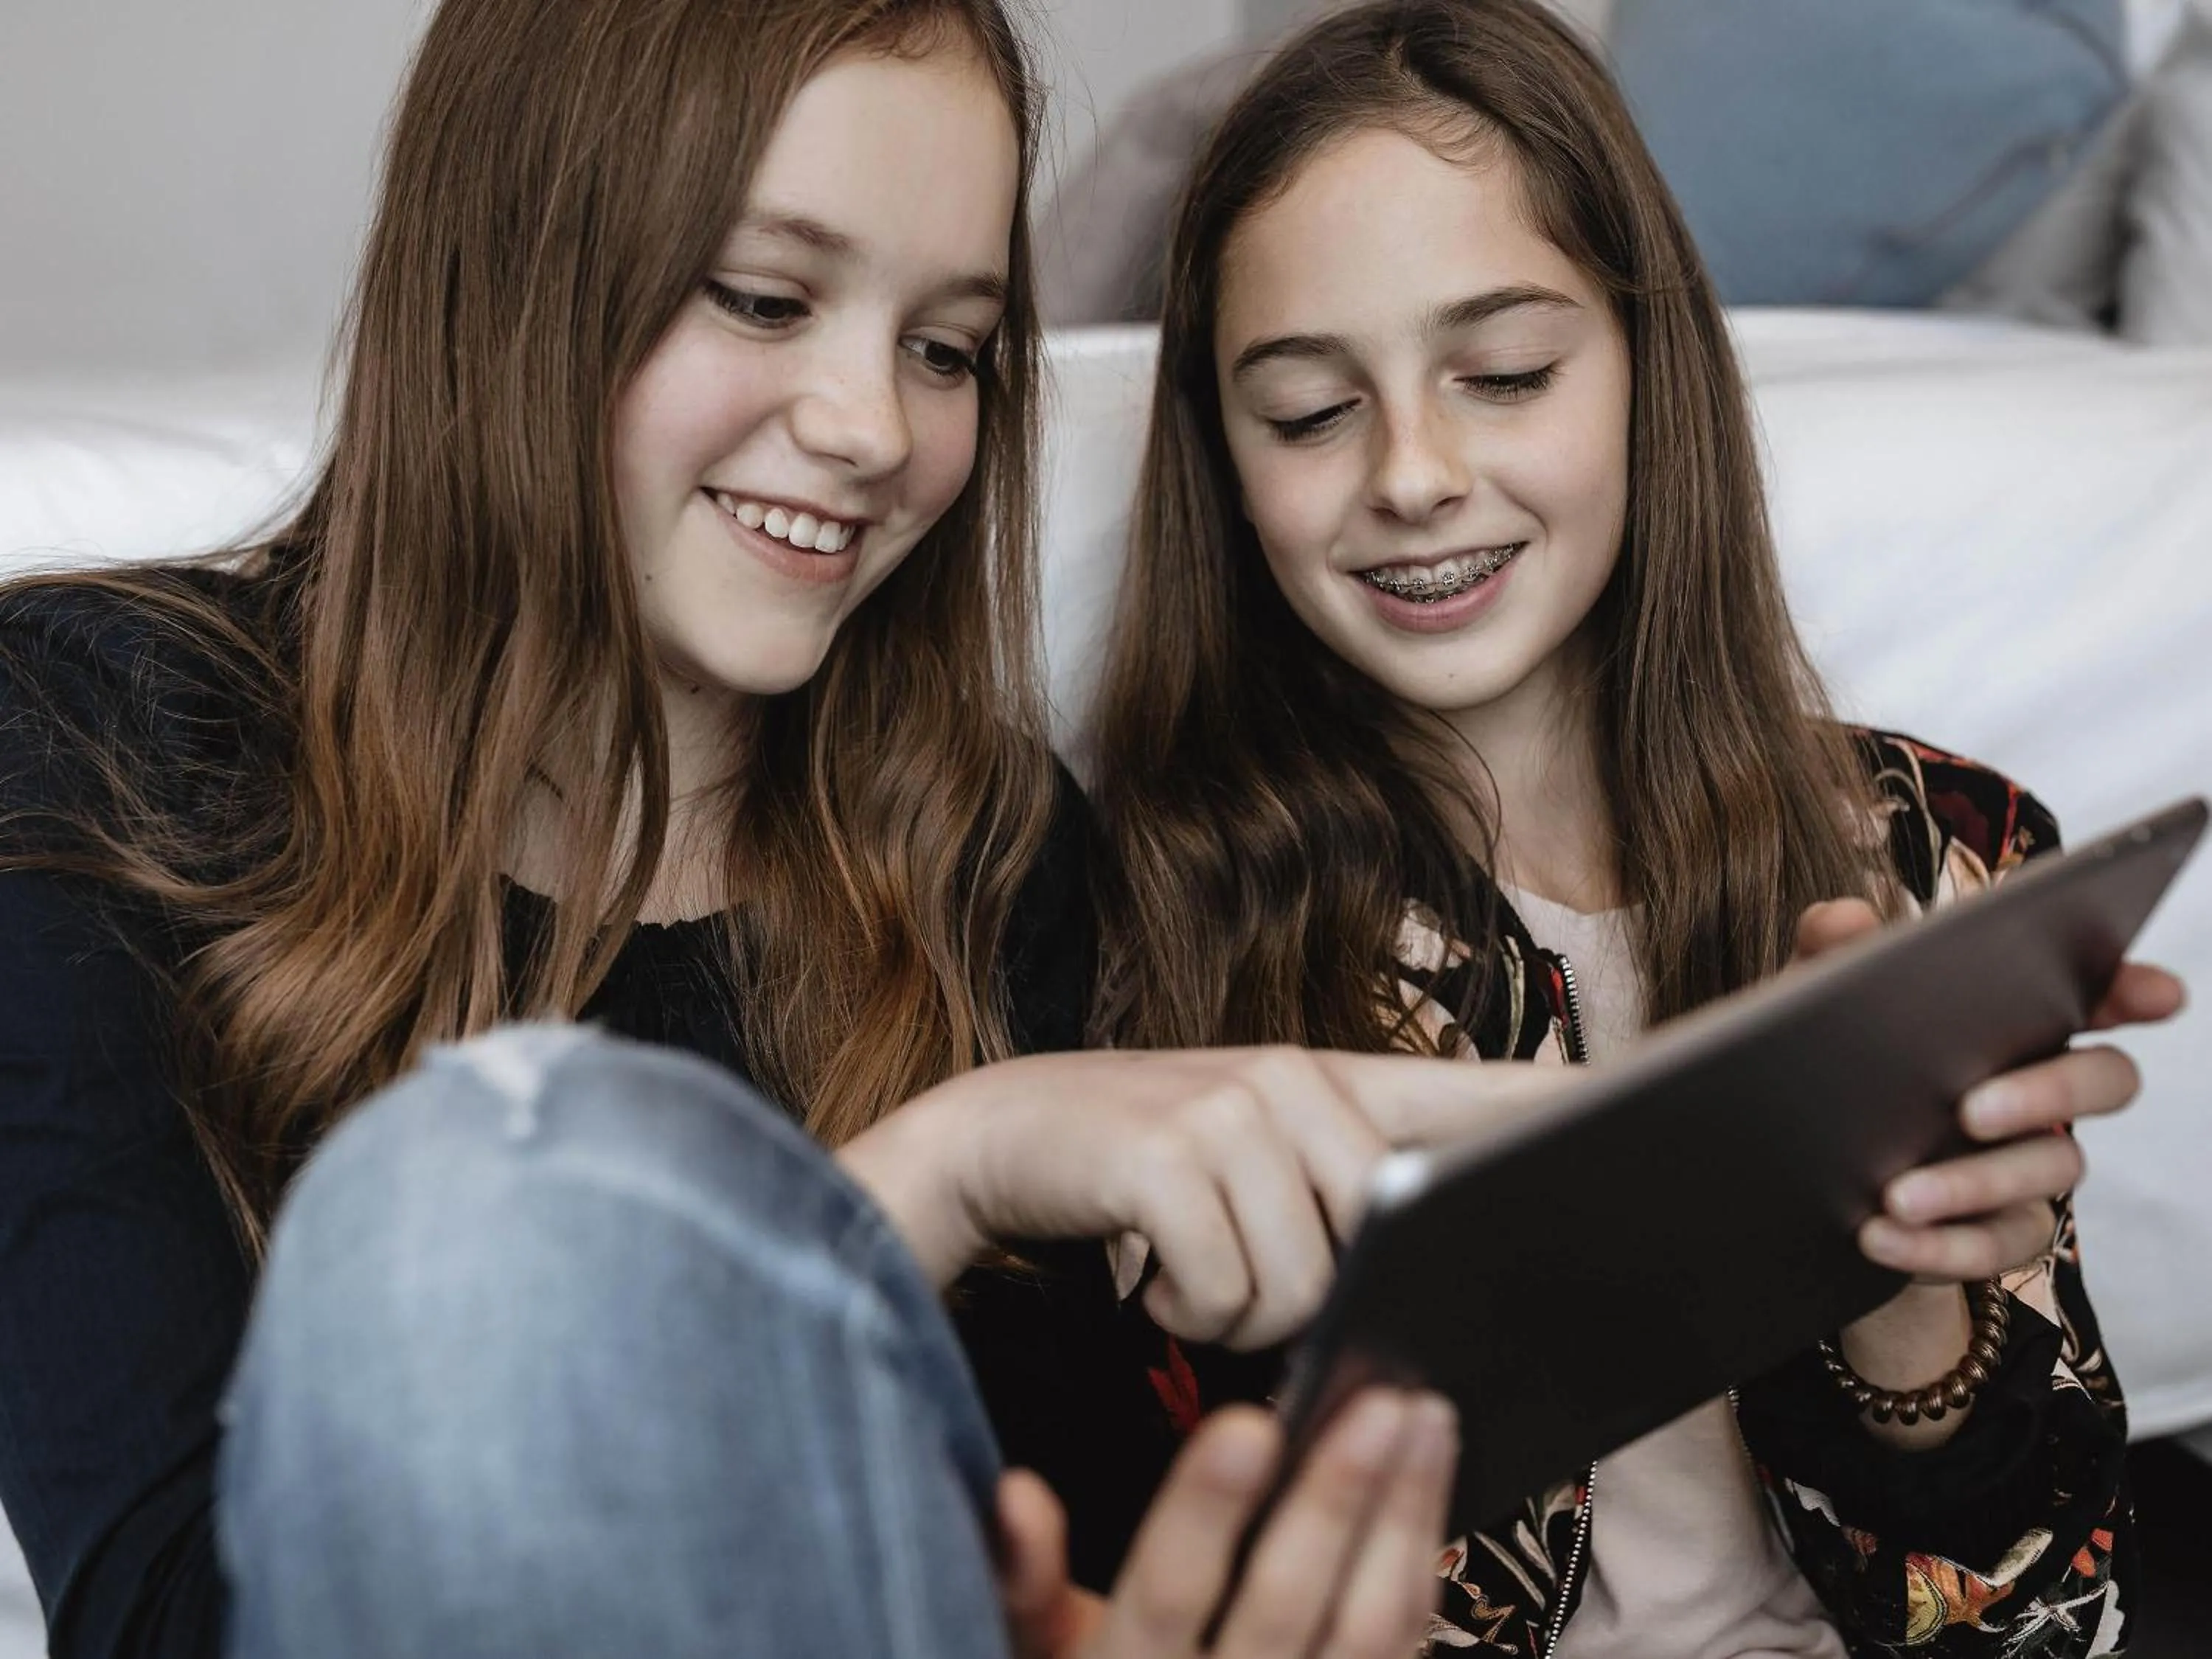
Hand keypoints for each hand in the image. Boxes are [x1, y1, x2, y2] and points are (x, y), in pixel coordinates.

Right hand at [838, 1046, 1560, 1346]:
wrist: (1006, 1131)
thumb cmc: (1150, 1168)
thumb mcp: (1260, 1156)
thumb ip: (1354, 1191)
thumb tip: (1437, 1278)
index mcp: (1342, 1082)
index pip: (1484, 1090)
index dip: (1574, 1105)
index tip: (1668, 1103)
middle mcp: (1300, 1078)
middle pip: (1386, 1239)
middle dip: (1315, 1296)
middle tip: (1237, 1267)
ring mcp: (1234, 1106)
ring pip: (1304, 1282)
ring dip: (1239, 1312)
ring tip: (1191, 1264)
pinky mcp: (1168, 1150)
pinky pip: (1227, 1290)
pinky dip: (1184, 1307)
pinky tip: (1147, 1264)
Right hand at [998, 1391, 1457, 1658]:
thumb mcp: (1035, 1656)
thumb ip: (1027, 1579)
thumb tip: (1019, 1492)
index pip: (1168, 1592)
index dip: (1205, 1512)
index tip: (1248, 1426)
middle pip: (1284, 1604)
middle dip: (1337, 1498)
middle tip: (1381, 1403)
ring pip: (1366, 1632)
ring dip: (1402, 1518)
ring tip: (1425, 1419)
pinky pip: (1400, 1653)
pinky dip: (1418, 1567)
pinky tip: (1427, 1493)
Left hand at [1784, 899, 2183, 1284]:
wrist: (1799, 1176)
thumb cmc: (1828, 1069)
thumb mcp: (1810, 1006)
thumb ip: (1827, 954)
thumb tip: (1847, 921)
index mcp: (2010, 1020)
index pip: (2093, 994)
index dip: (2134, 991)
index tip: (2159, 995)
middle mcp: (2039, 1089)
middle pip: (2104, 1080)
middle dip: (2050, 1093)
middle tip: (1971, 1109)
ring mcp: (2028, 1163)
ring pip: (2053, 1168)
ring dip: (1971, 1182)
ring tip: (1896, 1194)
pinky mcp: (2000, 1230)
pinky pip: (1999, 1243)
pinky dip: (1939, 1246)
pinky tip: (1879, 1238)